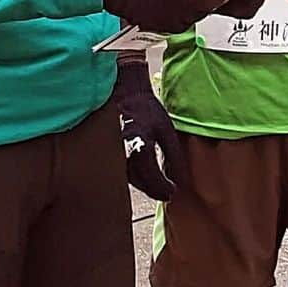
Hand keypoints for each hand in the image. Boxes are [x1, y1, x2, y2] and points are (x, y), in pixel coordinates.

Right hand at [113, 58, 184, 200]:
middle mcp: (123, 151)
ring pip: (128, 178)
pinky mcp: (106, 154)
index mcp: (140, 143)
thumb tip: (180, 178)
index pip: (151, 175)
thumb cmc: (146, 110)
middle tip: (168, 192)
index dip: (162, 187)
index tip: (173, 191)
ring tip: (159, 185)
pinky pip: (120, 171)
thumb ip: (173, 154)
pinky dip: (134, 175)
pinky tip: (145, 175)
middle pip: (139, 181)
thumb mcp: (166, 129)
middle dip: (154, 188)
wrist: (123, 94)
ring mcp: (112, 153)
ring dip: (144, 183)